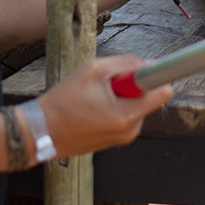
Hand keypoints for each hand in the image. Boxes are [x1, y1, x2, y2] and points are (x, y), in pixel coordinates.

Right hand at [35, 55, 172, 157]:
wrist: (40, 131)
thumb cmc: (63, 100)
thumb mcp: (93, 70)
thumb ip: (126, 64)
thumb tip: (149, 63)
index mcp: (127, 114)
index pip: (163, 92)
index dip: (160, 75)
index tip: (160, 66)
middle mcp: (130, 130)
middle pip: (149, 97)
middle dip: (132, 86)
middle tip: (105, 84)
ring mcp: (123, 138)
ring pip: (136, 106)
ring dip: (121, 97)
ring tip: (94, 98)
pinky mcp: (116, 141)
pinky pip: (125, 116)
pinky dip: (114, 108)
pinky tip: (92, 109)